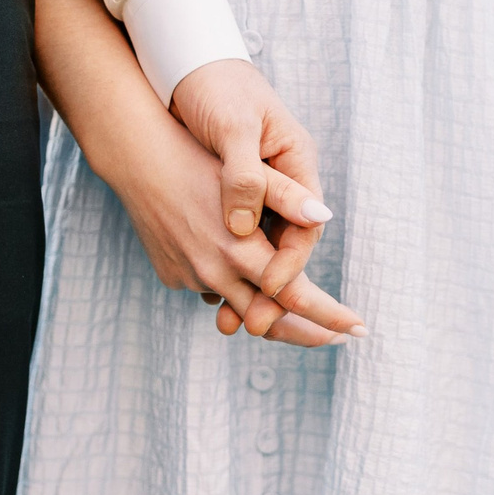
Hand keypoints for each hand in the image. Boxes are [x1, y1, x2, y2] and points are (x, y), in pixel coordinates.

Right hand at [100, 101, 364, 347]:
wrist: (134, 156)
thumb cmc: (196, 157)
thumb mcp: (246, 172)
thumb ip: (285, 197)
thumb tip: (324, 217)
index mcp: (239, 249)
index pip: (296, 296)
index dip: (331, 316)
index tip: (359, 329)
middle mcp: (214, 272)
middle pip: (270, 320)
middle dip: (307, 332)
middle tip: (336, 338)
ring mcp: (190, 277)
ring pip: (237, 308)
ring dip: (266, 313)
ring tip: (296, 317)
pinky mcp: (172, 275)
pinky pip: (210, 289)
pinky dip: (229, 286)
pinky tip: (239, 273)